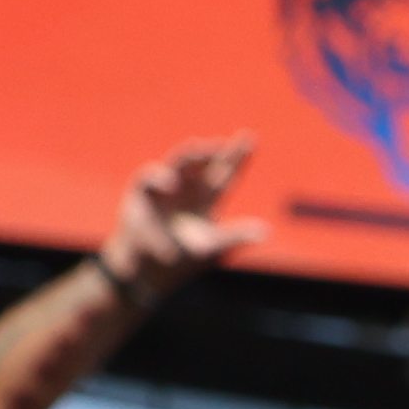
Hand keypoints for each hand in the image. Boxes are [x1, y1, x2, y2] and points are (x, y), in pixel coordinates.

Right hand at [99, 135, 261, 295]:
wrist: (147, 270)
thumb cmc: (181, 259)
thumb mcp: (212, 247)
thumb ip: (236, 236)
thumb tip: (267, 231)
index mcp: (206, 199)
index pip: (225, 174)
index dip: (237, 157)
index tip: (250, 139)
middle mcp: (187, 189)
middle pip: (204, 164)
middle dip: (216, 151)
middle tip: (227, 140)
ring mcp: (164, 188)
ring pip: (179, 163)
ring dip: (190, 156)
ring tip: (203, 148)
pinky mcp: (142, 193)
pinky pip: (150, 177)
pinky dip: (160, 177)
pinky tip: (172, 182)